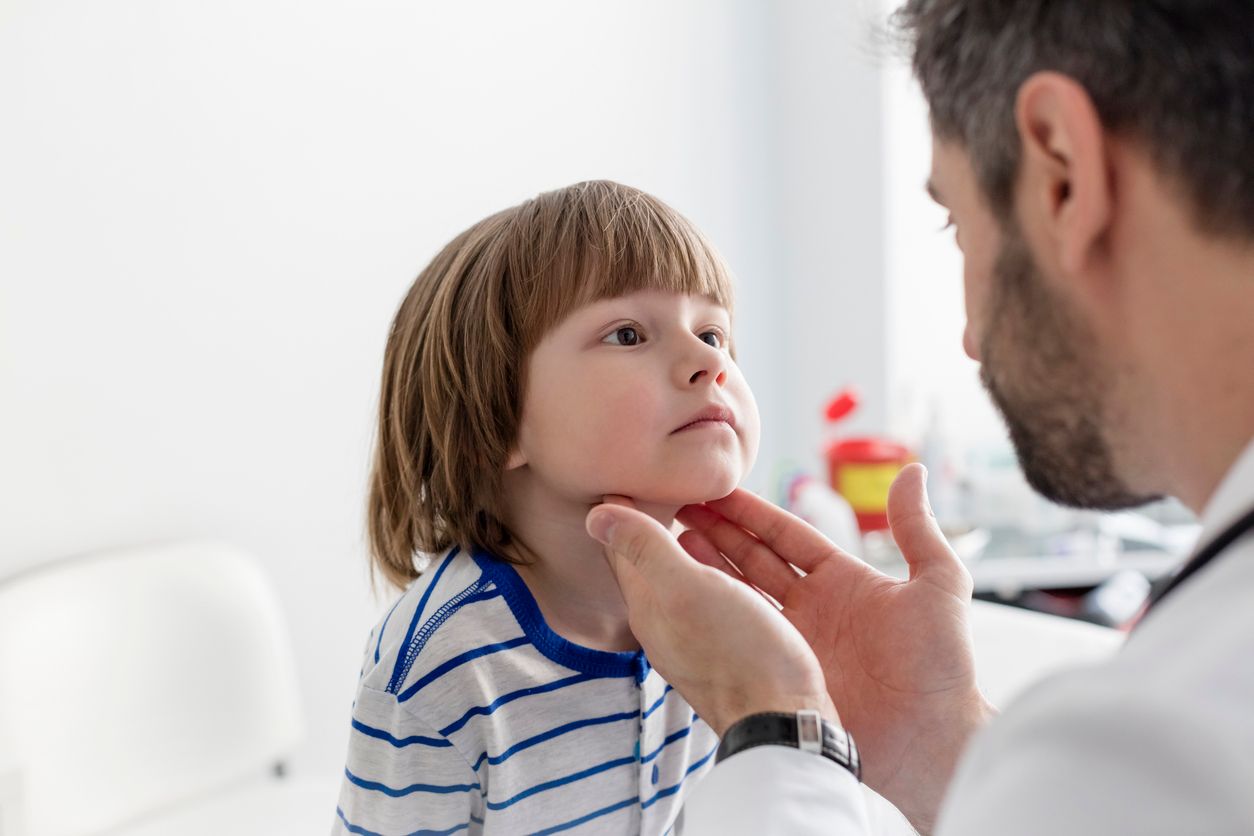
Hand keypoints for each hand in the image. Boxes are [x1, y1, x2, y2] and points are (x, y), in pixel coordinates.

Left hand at [585, 497, 837, 736]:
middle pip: (658, 562)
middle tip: (659, 480)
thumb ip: (643, 549)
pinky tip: (735, 554)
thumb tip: (595, 513)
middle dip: (657, 522)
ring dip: (696, 536)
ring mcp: (709, 636)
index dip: (624, 512)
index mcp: (651, 609)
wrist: (788, 721)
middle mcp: (674, 624)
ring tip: (698, 502)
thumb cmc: (737, 653)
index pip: (625, 552)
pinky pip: (725, 588)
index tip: (624, 475)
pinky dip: (724, 560)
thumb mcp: (684, 590)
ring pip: (694, 573)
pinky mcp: (745, 642)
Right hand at [677, 464, 993, 833]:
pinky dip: (711, 616)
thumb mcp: (939, 587)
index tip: (717, 489)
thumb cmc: (943, 668)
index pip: (787, 537)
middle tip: (679, 506)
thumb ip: (917, 530)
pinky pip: (739, 641)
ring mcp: (792, 645)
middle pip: (754, 561)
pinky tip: (684, 597)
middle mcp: (812, 611)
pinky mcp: (779, 677)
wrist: (932, 746)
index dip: (752, 514)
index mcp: (844, 583)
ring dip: (706, 568)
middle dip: (717, 533)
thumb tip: (912, 471)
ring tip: (670, 540)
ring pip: (739, 596)